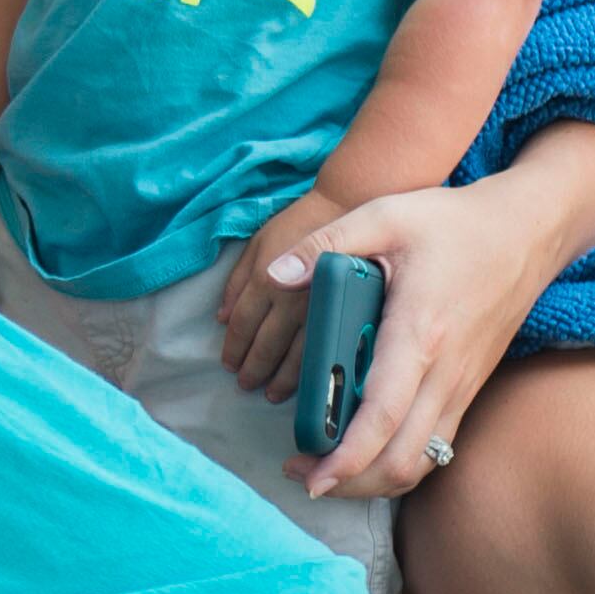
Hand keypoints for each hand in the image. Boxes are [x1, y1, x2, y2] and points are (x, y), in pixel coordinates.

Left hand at [220, 185, 344, 398]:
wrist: (371, 198)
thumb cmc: (311, 218)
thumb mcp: (267, 236)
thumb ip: (242, 275)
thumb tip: (223, 315)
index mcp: (272, 278)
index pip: (245, 323)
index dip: (235, 347)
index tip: (228, 363)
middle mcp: (299, 299)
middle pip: (270, 346)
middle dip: (256, 369)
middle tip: (246, 385)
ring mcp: (332, 309)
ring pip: (304, 357)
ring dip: (285, 379)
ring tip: (272, 395)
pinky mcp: (364, 315)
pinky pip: (340, 353)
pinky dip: (322, 372)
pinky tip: (316, 385)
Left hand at [271, 178, 559, 497]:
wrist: (526, 232)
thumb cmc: (454, 223)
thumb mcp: (385, 215)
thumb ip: (325, 243)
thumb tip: (276, 276)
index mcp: (419, 333)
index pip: (384, 414)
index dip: (348, 455)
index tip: (311, 476)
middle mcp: (445, 371)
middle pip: (403, 457)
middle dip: (350, 482)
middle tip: (299, 472)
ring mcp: (462, 384)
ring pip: (423, 460)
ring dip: (373, 479)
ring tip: (324, 469)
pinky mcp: (468, 388)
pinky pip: (436, 445)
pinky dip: (398, 462)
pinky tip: (363, 451)